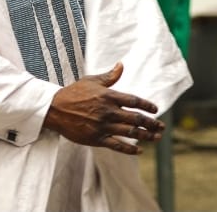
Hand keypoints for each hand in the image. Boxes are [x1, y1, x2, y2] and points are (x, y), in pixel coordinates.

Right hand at [43, 62, 163, 154]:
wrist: (55, 109)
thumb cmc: (74, 92)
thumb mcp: (92, 80)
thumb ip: (109, 76)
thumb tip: (121, 65)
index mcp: (108, 96)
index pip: (134, 101)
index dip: (147, 105)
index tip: (155, 109)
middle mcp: (108, 111)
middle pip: (136, 118)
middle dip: (151, 123)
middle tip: (161, 126)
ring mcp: (103, 126)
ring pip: (130, 132)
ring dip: (146, 135)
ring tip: (156, 137)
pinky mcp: (96, 138)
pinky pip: (117, 145)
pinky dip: (129, 149)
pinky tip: (139, 150)